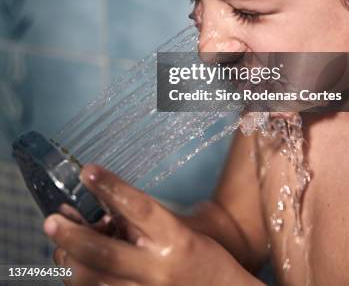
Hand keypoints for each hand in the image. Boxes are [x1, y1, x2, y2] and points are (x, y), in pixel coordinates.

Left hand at [44, 164, 261, 285]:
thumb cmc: (200, 257)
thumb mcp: (176, 229)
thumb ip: (141, 218)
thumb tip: (102, 200)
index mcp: (173, 239)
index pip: (139, 208)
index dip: (112, 187)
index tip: (88, 170)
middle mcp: (156, 269)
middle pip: (105, 253)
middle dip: (73, 237)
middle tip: (51, 221)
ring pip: (93, 280)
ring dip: (70, 260)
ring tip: (60, 244)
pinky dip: (81, 279)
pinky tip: (74, 264)